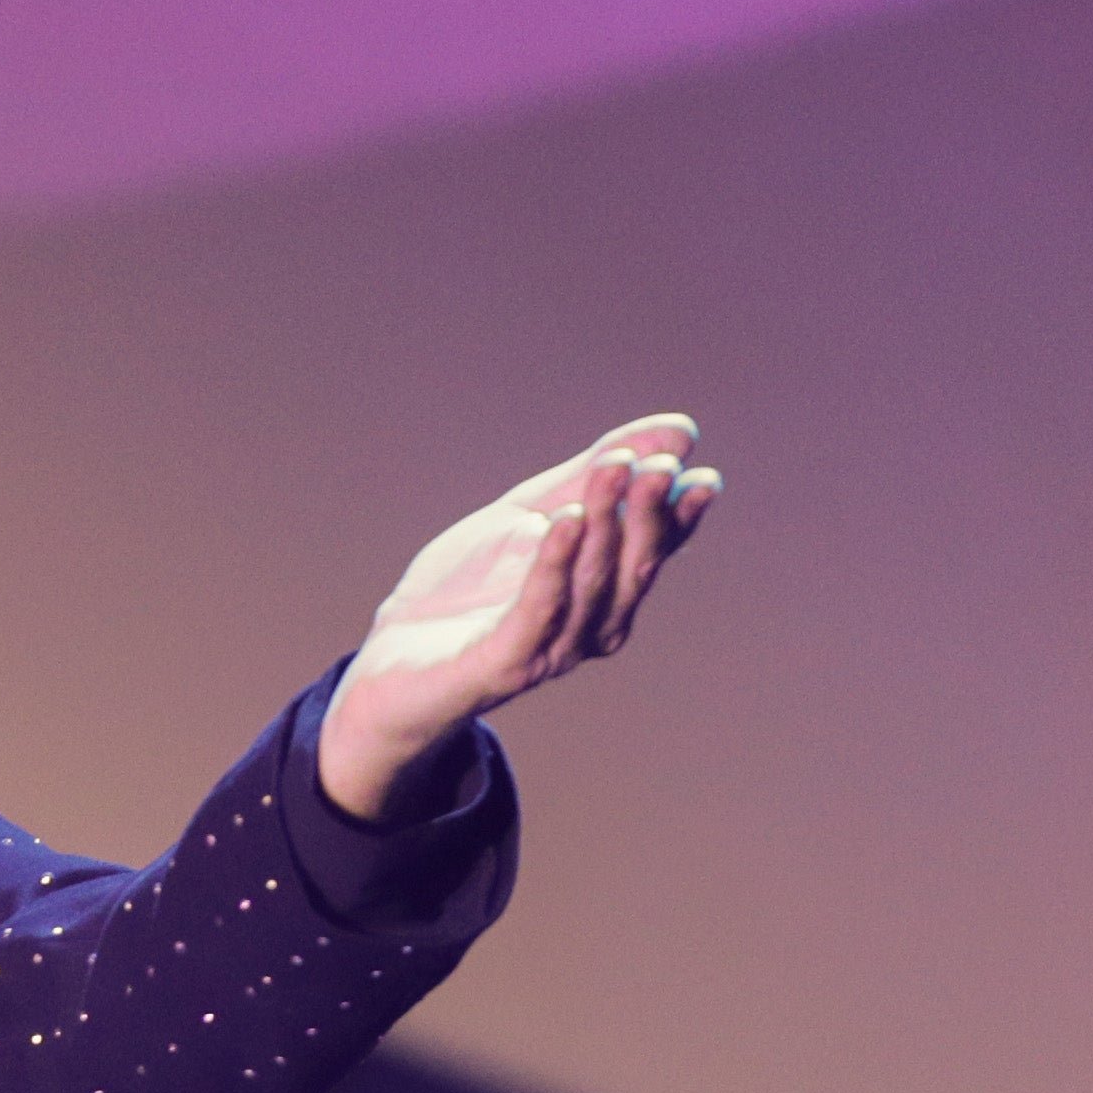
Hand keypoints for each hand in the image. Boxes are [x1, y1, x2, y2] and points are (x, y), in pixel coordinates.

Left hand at [317, 412, 717, 822]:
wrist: (391, 662)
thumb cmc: (465, 589)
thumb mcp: (527, 514)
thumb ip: (588, 473)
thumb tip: (677, 428)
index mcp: (604, 595)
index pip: (656, 552)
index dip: (680, 516)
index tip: (700, 475)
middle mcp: (591, 628)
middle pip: (632, 568)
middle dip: (648, 513)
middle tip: (657, 464)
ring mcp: (551, 650)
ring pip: (591, 584)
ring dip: (603, 522)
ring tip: (611, 468)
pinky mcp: (504, 664)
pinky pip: (537, 610)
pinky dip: (553, 563)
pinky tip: (562, 519)